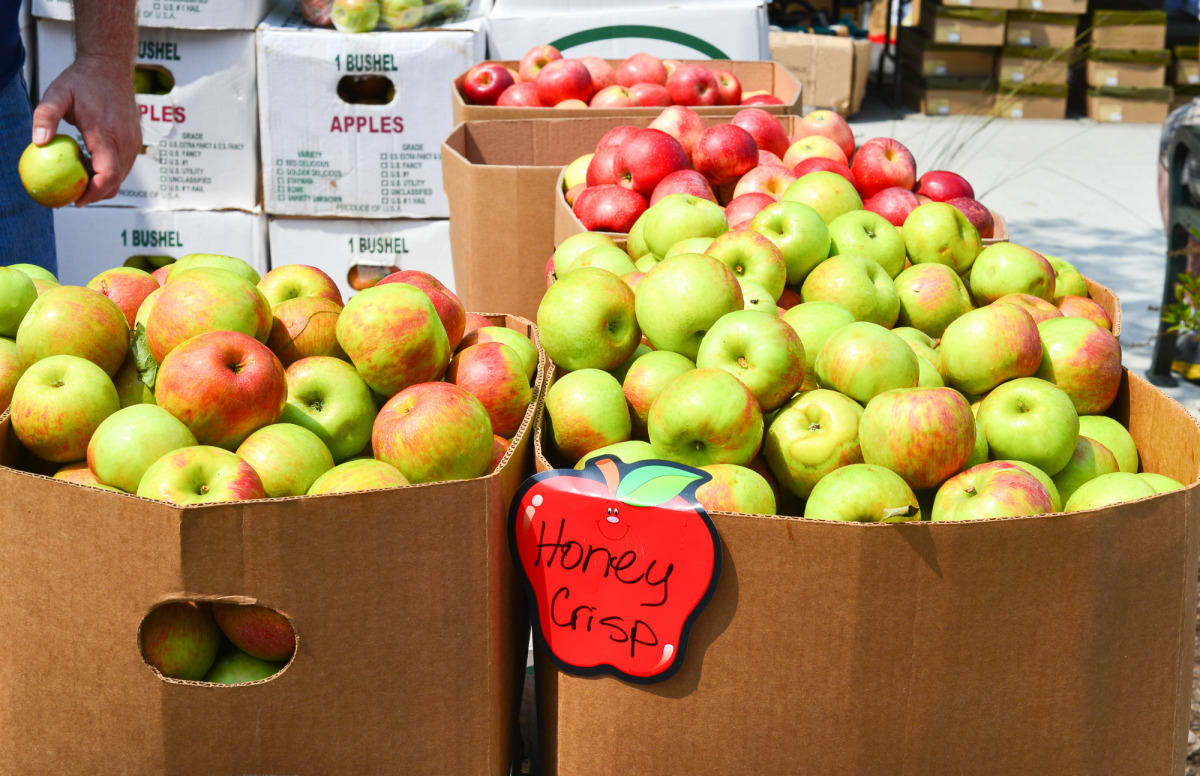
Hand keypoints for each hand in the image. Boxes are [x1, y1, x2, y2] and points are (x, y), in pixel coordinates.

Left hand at [32, 54, 141, 205]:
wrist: (110, 67)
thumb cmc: (81, 81)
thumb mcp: (57, 93)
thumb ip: (45, 116)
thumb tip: (37, 143)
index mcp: (106, 135)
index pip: (106, 176)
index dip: (93, 193)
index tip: (76, 201)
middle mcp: (125, 142)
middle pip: (115, 181)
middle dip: (96, 194)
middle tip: (74, 198)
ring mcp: (134, 142)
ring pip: (122, 175)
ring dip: (103, 183)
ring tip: (81, 181)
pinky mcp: (135, 140)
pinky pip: (124, 165)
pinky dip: (110, 171)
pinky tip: (91, 165)